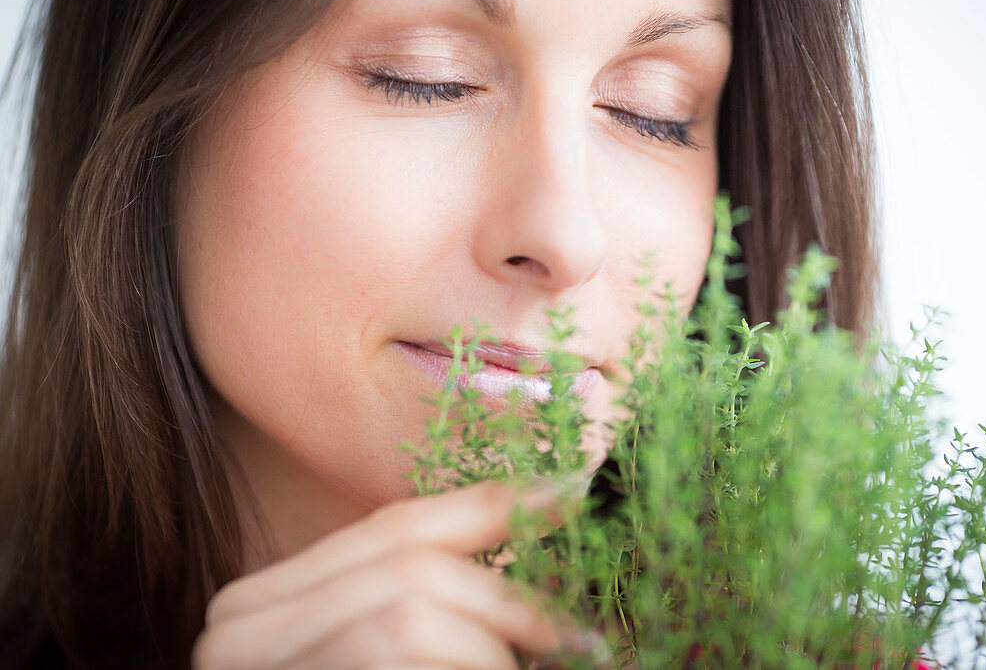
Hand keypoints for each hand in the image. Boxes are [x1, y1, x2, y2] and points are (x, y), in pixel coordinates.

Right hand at [192, 478, 600, 668]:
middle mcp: (242, 628)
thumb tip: (528, 556)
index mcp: (262, 603)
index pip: (393, 526)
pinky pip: (402, 660)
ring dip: (495, 646)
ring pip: (410, 609)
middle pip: (408, 561)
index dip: (488, 505)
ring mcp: (257, 669)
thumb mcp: (370, 655)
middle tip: (582, 637)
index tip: (568, 495)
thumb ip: (418, 612)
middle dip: (510, 595)